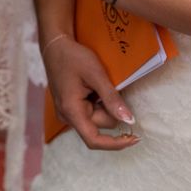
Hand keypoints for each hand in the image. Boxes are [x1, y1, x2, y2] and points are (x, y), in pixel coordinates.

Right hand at [44, 35, 138, 150]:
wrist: (55, 46)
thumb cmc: (73, 58)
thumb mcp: (96, 75)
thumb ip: (112, 99)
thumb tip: (129, 120)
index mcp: (71, 111)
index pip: (94, 140)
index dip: (116, 144)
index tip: (135, 138)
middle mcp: (67, 116)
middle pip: (99, 125)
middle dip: (110, 109)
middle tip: (108, 86)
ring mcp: (67, 112)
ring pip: (96, 118)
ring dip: (104, 105)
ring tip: (98, 84)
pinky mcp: (69, 107)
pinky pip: (90, 112)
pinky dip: (98, 102)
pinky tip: (93, 87)